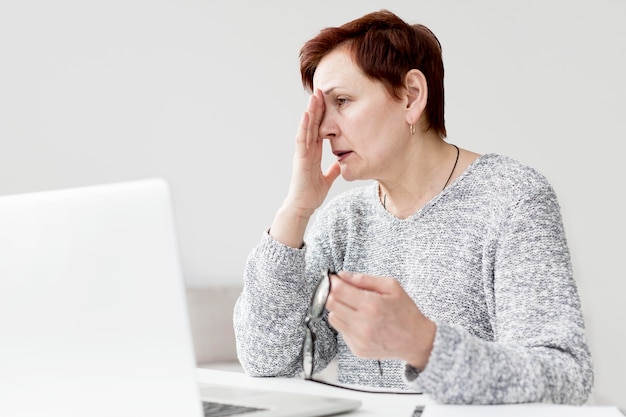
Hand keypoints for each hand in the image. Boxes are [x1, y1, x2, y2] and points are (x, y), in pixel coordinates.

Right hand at [283, 89, 340, 217]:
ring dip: (310, 112)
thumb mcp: (327, 179)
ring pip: (306, 128)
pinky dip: (304, 127)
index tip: (328, 100)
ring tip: (314, 96)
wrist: (302, 207)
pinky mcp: (300, 159)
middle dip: (316, 107)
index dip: (323, 115)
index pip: (319, 129)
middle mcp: (306, 150)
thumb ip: (334, 169)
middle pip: (312, 124)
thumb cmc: (311, 194)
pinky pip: (301, 140)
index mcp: (313, 152)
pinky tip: (306, 115)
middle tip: (321, 90)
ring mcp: (302, 153)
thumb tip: (342, 163)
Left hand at [325, 271, 435, 369]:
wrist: (416, 341)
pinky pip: (341, 331)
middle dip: (333, 294)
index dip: (332, 282)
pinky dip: (346, 323)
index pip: (338, 291)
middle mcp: (363, 324)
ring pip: (333, 318)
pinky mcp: (357, 349)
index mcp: (372, 305)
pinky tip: (361, 321)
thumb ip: (364, 279)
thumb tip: (343, 275)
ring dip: (339, 309)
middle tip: (341, 291)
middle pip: (331, 304)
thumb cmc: (406, 311)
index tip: (333, 279)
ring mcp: (359, 339)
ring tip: (354, 307)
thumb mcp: (391, 287)